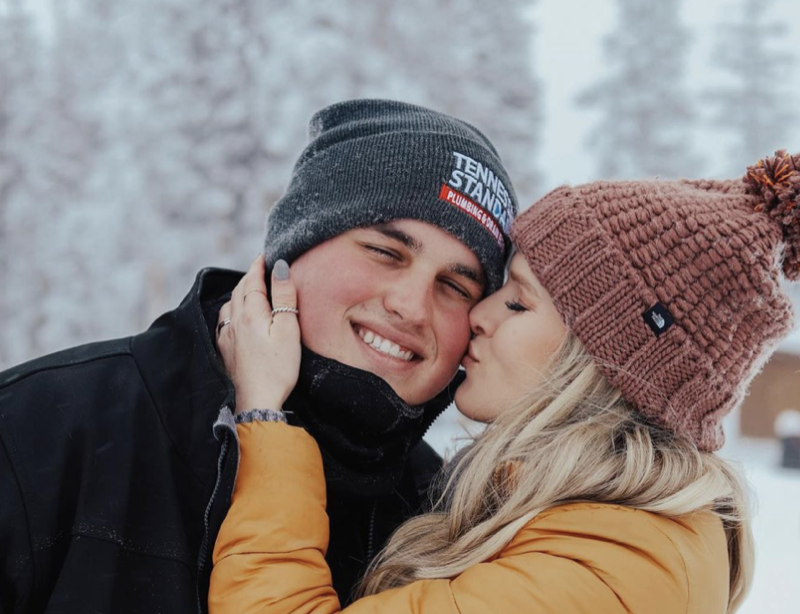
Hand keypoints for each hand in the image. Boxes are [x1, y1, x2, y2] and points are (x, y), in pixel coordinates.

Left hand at [216, 256, 300, 414]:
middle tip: (260, 267)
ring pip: (230, 304)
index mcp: (250, 313)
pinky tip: (235, 315)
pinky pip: (225, 321)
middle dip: (249, 276)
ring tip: (250, 288)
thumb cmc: (278, 368)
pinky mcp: (225, 351)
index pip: (252, 281)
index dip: (258, 266)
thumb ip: (284, 297)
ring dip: (239, 292)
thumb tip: (279, 267)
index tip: (265, 255)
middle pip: (239, 290)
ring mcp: (227, 336)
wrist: (257, 402)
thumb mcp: (289, 329)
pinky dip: (232, 309)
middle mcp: (234, 321)